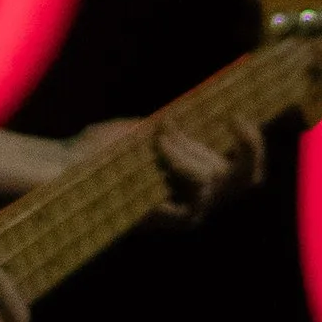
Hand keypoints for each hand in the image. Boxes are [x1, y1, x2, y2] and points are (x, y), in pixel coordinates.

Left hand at [71, 115, 267, 226]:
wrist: (68, 168)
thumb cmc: (102, 149)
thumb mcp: (150, 128)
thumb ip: (183, 123)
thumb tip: (218, 102)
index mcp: (196, 176)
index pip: (247, 170)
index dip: (253, 145)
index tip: (240, 115)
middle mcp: (199, 198)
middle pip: (245, 177)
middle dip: (245, 146)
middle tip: (234, 121)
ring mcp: (190, 211)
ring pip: (216, 177)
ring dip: (189, 149)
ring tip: (158, 138)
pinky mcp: (175, 219)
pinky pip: (197, 188)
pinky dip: (180, 159)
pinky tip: (157, 146)